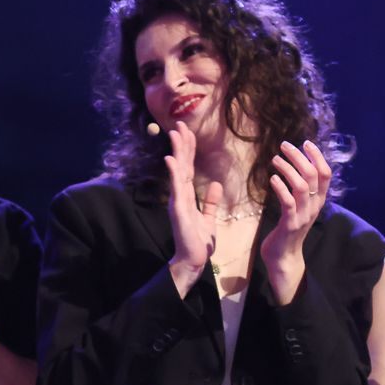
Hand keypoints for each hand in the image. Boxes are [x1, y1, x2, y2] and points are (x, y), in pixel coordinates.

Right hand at [162, 119, 219, 286]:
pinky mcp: (178, 209)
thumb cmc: (199, 242)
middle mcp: (180, 195)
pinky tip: (171, 159)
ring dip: (177, 151)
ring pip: (177, 171)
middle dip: (181, 144)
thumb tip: (214, 183)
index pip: (188, 167)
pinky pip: (176, 187)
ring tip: (175, 133)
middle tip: (180, 124)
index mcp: (188, 195)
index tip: (188, 132)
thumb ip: (210, 201)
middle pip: (181, 164)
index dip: (188, 149)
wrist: (194, 260)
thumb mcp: (209, 218)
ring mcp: (177, 200)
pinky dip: (174, 172)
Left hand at [259, 138, 330, 283]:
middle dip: (300, 157)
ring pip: (302, 186)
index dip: (318, 156)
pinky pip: (288, 202)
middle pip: (314, 175)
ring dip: (288, 169)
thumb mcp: (298, 207)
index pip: (326, 174)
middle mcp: (314, 206)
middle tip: (285, 145)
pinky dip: (281, 188)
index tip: (306, 143)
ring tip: (275, 159)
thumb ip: (300, 191)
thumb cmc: (288, 230)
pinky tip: (272, 179)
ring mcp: (303, 215)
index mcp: (318, 201)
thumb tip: (296, 168)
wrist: (284, 258)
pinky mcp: (290, 224)